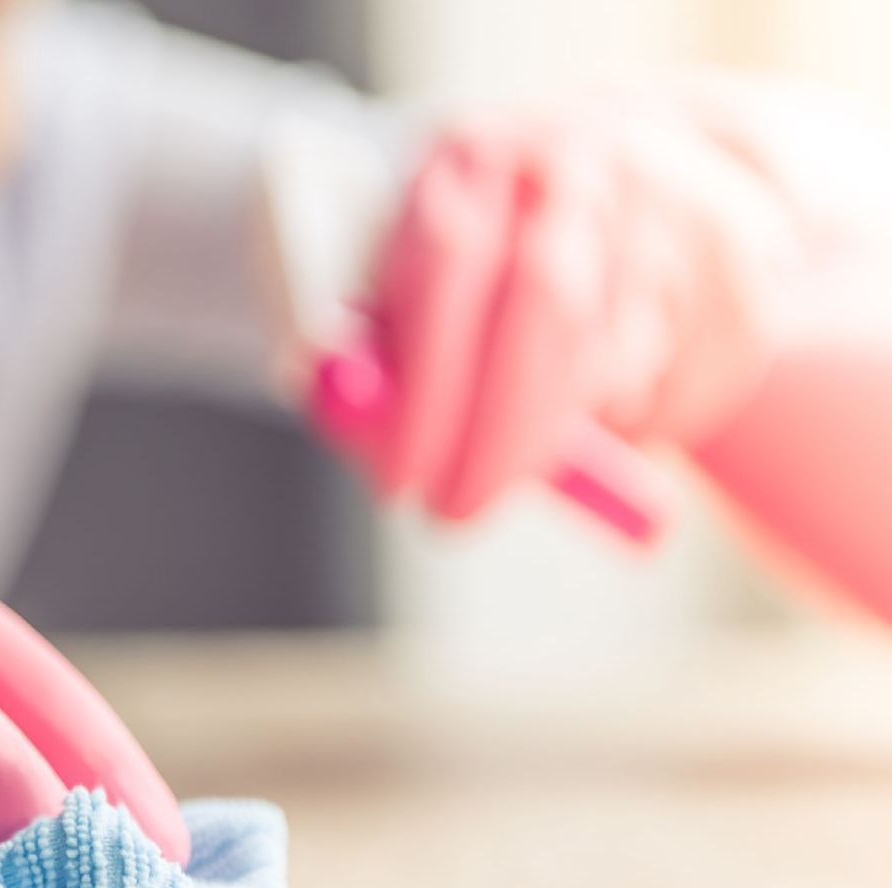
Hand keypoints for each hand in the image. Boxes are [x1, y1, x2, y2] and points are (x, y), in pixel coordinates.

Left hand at [352, 76, 890, 520]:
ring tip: (533, 424)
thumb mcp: (406, 279)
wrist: (632, 157)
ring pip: (620, 358)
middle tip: (457, 513)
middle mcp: (577, 161)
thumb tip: (365, 433)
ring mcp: (667, 196)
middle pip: (549, 306)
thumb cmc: (481, 251)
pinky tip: (610, 392)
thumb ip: (375, 354)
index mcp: (474, 156)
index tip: (403, 480)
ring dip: (566, 425)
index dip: (426, 387)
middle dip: (501, 434)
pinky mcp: (738, 251)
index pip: (451, 265)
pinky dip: (637, 420)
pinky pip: (684, 379)